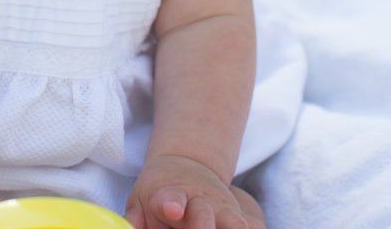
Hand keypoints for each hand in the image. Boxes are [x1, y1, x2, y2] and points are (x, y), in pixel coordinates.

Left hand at [125, 155, 262, 228]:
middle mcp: (198, 202)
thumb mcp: (141, 201)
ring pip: (234, 222)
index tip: (172, 209)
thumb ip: (135, 219)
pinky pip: (255, 225)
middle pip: (203, 215)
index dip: (171, 204)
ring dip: (234, 228)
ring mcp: (222, 210)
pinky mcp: (241, 218)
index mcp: (169, 197)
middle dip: (202, 226)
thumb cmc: (160, 195)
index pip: (169, 199)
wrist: (188, 168)